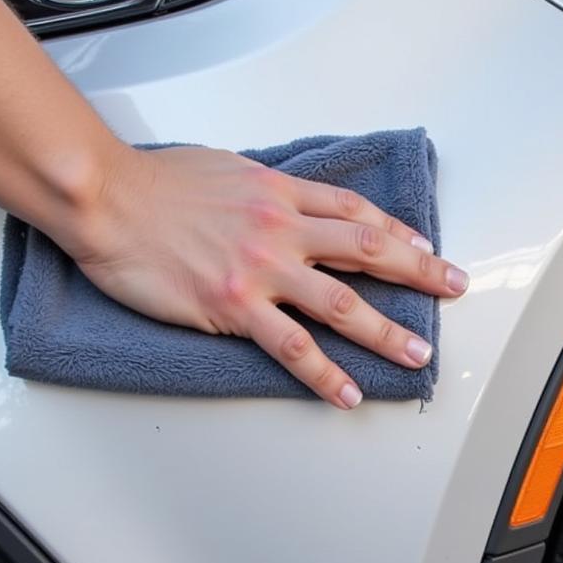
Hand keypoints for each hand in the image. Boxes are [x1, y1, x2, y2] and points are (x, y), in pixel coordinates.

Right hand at [57, 144, 468, 408]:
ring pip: (341, 302)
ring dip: (386, 332)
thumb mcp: (227, 169)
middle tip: (456, 288)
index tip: (425, 248)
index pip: (356, 211)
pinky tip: (347, 393)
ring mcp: (262, 268)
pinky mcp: (234, 305)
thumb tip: (286, 203)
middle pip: (368, 249)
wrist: (106, 198)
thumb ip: (266, 190)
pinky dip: (324, 373)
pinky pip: (291, 346)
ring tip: (417, 355)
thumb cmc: (158, 182)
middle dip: (420, 272)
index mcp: (281, 193)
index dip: (398, 230)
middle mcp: (282, 227)